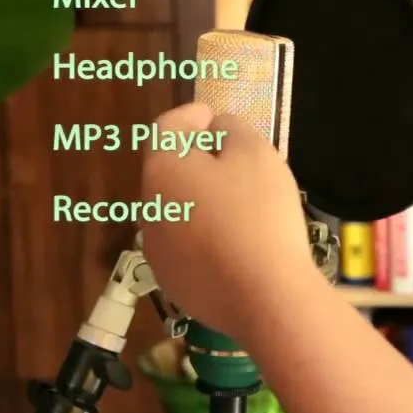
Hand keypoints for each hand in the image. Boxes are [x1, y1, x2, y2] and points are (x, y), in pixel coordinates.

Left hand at [138, 102, 323, 337]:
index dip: (192, 115)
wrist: (264, 297)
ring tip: (240, 204)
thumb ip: (234, 130)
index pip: (167, 127)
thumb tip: (219, 130)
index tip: (216, 116)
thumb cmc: (260, 215)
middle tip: (236, 160)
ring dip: (199, 199)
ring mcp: (157, 249)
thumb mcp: (257, 155)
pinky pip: (186, 246)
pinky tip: (235, 244)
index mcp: (163, 169)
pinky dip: (204, 236)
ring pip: (176, 210)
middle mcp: (148, 207)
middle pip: (169, 170)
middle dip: (197, 159)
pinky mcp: (173, 282)